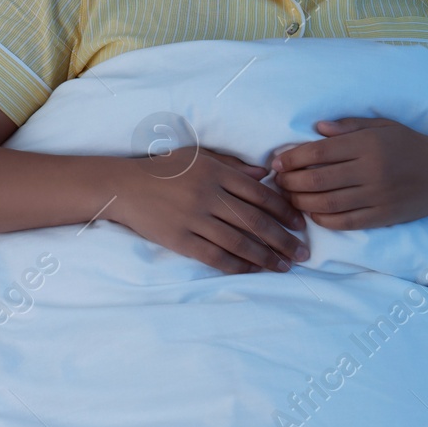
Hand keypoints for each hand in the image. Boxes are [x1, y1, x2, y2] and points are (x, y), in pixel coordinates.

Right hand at [106, 147, 309, 274]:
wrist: (124, 186)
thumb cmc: (163, 168)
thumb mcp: (197, 156)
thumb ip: (231, 164)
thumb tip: (264, 174)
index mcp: (216, 172)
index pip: (260, 194)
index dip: (284, 210)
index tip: (300, 224)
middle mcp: (208, 195)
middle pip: (255, 221)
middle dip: (284, 239)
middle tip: (303, 253)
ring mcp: (194, 219)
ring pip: (239, 242)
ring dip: (266, 257)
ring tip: (284, 266)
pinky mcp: (180, 239)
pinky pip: (215, 256)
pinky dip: (237, 265)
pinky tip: (252, 270)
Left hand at [268, 117, 427, 229]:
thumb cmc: (410, 146)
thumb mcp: (383, 126)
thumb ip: (348, 126)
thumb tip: (315, 129)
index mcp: (368, 144)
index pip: (318, 152)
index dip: (292, 158)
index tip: (276, 161)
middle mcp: (371, 171)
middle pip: (318, 180)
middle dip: (290, 181)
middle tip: (278, 181)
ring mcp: (377, 196)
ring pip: (328, 203)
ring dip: (301, 202)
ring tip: (289, 196)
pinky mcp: (383, 217)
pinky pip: (345, 222)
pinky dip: (323, 219)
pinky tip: (312, 212)